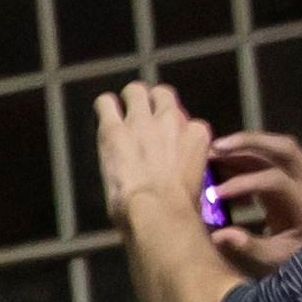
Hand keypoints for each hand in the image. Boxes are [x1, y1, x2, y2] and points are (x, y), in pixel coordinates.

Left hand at [89, 81, 220, 236]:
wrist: (157, 211)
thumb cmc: (178, 209)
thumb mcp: (197, 183)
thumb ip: (186, 168)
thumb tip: (175, 178)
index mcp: (196, 135)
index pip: (185, 120)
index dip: (172, 131)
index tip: (165, 143)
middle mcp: (172, 121)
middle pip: (162, 95)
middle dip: (152, 103)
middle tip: (142, 118)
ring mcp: (142, 122)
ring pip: (135, 91)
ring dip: (128, 100)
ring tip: (121, 113)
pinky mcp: (114, 129)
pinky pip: (106, 103)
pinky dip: (104, 107)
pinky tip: (104, 115)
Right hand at [200, 128, 301, 271]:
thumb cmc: (301, 262)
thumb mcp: (274, 260)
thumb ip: (249, 246)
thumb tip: (218, 235)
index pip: (276, 181)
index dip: (243, 183)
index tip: (215, 193)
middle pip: (285, 149)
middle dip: (249, 143)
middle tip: (216, 146)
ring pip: (278, 149)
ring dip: (245, 147)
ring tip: (213, 151)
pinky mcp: (300, 177)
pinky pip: (274, 159)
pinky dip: (249, 158)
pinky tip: (225, 163)